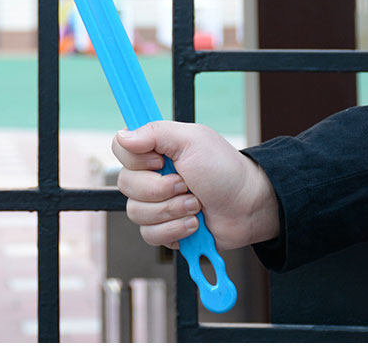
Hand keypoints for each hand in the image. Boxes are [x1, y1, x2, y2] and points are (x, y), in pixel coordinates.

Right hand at [111, 121, 278, 250]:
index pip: (119, 149)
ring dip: (171, 210)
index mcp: (154, 150)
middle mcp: (150, 175)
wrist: (248, 206)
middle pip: (125, 184)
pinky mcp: (164, 229)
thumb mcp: (192, 140)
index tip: (161, 161)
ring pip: (136, 213)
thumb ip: (155, 133)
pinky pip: (150, 235)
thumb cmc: (224, 169)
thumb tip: (121, 135)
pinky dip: (175, 229)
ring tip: (195, 205)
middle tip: (186, 185)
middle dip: (160, 189)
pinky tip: (194, 223)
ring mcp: (155, 204)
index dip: (137, 159)